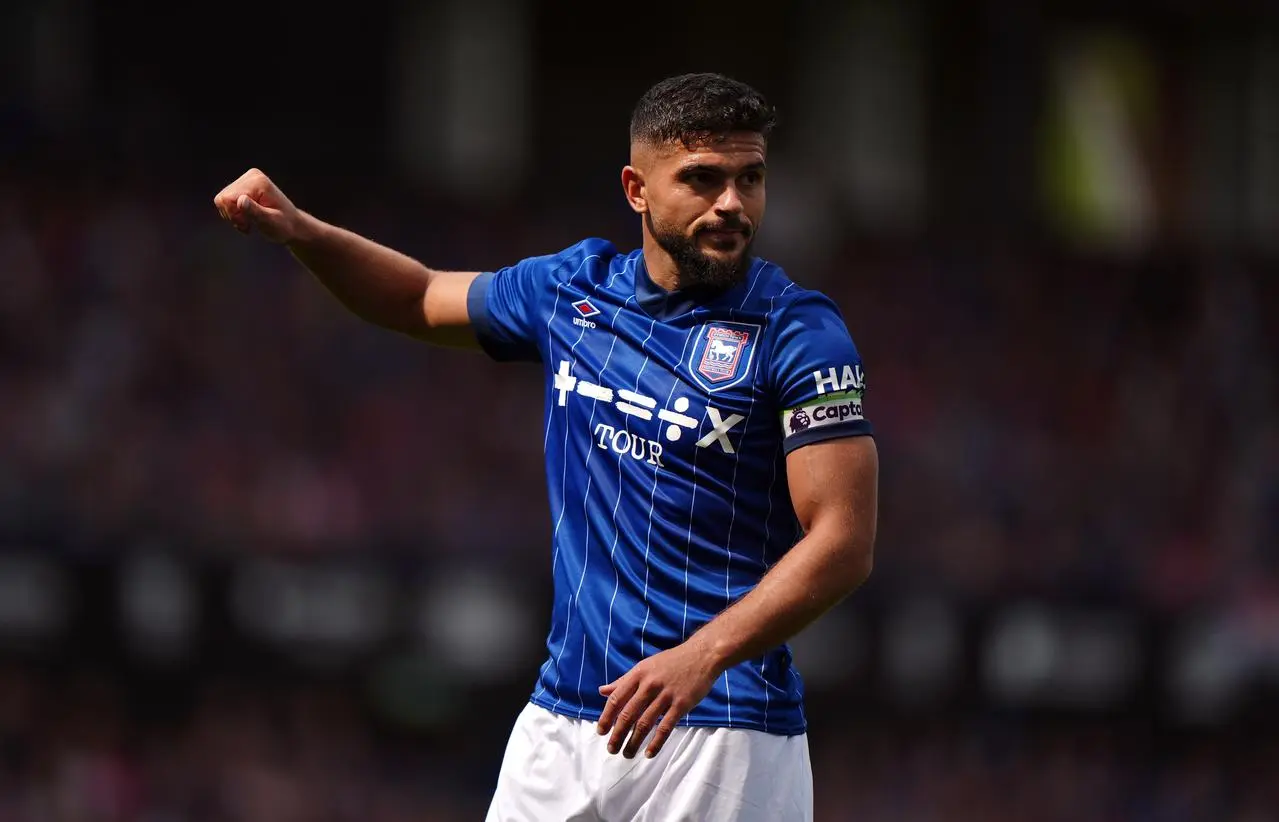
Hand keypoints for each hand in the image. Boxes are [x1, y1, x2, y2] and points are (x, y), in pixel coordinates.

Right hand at [213, 168, 303, 243]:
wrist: (291, 224)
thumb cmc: (284, 225)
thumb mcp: (271, 222)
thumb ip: (255, 211)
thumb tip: (241, 200)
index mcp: (258, 182)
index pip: (228, 199)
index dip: (234, 215)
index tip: (248, 225)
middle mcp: (251, 176)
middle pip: (223, 198)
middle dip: (233, 216)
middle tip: (248, 225)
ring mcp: (246, 179)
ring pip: (222, 200)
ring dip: (233, 215)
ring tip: (248, 222)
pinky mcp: (243, 186)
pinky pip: (225, 200)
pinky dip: (233, 213)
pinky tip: (246, 218)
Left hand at [596, 641, 718, 758]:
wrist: (701, 655)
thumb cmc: (671, 662)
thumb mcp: (644, 666)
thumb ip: (623, 681)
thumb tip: (602, 691)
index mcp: (638, 674)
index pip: (617, 698)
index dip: (607, 717)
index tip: (601, 732)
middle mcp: (649, 684)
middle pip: (628, 714)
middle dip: (618, 735)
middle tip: (611, 749)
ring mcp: (666, 695)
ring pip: (645, 723)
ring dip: (634, 742)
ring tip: (627, 754)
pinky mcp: (681, 704)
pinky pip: (665, 727)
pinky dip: (656, 742)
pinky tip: (649, 753)